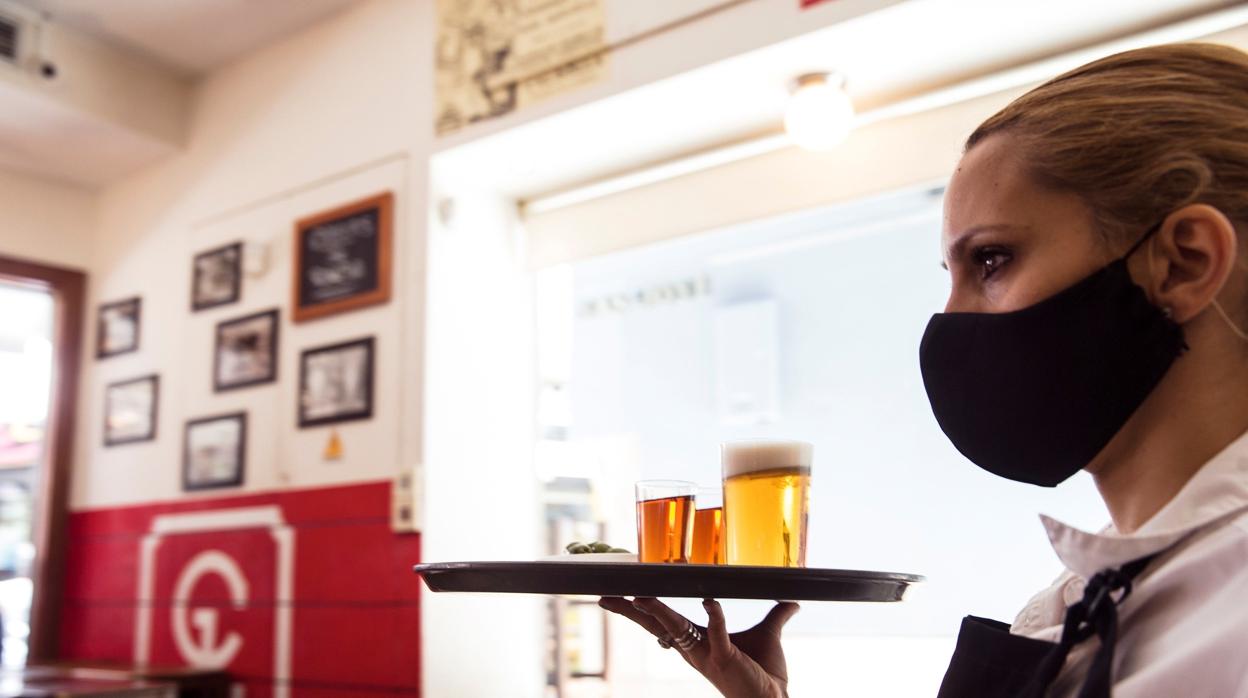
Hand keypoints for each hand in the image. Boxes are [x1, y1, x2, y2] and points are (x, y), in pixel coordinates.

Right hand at [600, 596, 799, 697]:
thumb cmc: (765, 674)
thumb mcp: (767, 636)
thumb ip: (776, 615)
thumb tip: (793, 601)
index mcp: (697, 643)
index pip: (662, 623)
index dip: (641, 609)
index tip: (621, 595)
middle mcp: (696, 650)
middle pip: (657, 626)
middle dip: (631, 611)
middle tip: (607, 596)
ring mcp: (708, 655)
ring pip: (677, 629)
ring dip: (660, 612)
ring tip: (641, 596)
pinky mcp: (726, 659)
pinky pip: (719, 635)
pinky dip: (716, 617)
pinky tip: (711, 601)